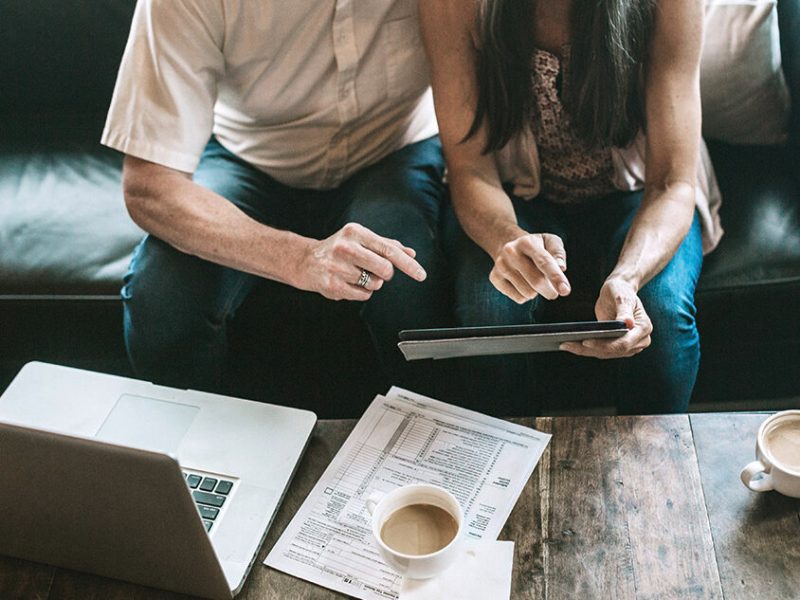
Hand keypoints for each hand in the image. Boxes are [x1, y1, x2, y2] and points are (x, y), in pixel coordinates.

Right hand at [295, 222, 425, 300]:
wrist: (306, 261)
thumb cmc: (340, 249)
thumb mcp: (361, 240)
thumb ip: (387, 245)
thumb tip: (411, 253)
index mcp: (355, 232)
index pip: (389, 250)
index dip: (408, 264)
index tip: (421, 275)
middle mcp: (345, 247)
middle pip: (385, 269)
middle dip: (385, 274)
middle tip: (375, 270)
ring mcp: (337, 267)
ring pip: (374, 284)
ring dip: (371, 283)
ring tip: (355, 274)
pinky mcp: (332, 285)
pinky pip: (363, 295)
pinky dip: (361, 292)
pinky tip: (348, 282)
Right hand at [490, 233, 570, 303]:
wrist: (508, 245)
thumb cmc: (536, 246)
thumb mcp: (550, 242)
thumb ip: (558, 253)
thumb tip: (561, 268)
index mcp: (527, 242)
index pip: (544, 262)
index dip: (556, 277)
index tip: (565, 291)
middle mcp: (511, 252)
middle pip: (536, 281)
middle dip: (550, 291)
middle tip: (554, 292)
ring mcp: (501, 266)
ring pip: (528, 293)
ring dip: (537, 293)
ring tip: (534, 281)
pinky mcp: (494, 278)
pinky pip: (518, 298)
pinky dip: (526, 296)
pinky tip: (524, 285)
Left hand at [560, 277, 651, 358]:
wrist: (620, 290)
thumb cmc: (621, 291)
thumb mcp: (622, 297)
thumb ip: (624, 310)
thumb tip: (628, 324)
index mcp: (643, 328)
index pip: (623, 343)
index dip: (604, 345)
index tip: (586, 342)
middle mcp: (639, 340)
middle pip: (612, 351)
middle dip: (589, 349)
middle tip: (567, 345)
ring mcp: (629, 345)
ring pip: (605, 353)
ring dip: (584, 351)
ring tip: (565, 345)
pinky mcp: (617, 346)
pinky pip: (601, 350)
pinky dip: (586, 349)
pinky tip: (571, 344)